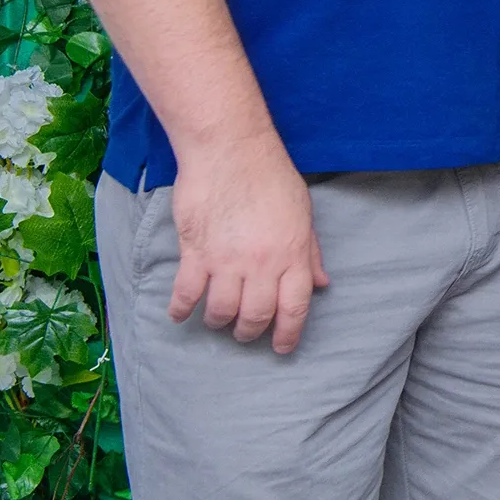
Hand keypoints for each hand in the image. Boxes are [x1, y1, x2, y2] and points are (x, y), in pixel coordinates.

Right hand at [166, 134, 328, 354]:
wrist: (231, 150)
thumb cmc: (271, 176)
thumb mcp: (302, 213)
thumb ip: (310, 253)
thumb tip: (319, 284)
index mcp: (293, 253)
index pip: (295, 307)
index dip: (288, 334)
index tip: (282, 348)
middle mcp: (262, 263)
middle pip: (257, 316)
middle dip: (250, 331)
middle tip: (245, 332)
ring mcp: (227, 260)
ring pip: (221, 311)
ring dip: (219, 322)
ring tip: (218, 319)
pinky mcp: (196, 252)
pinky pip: (186, 294)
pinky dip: (181, 309)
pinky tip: (180, 313)